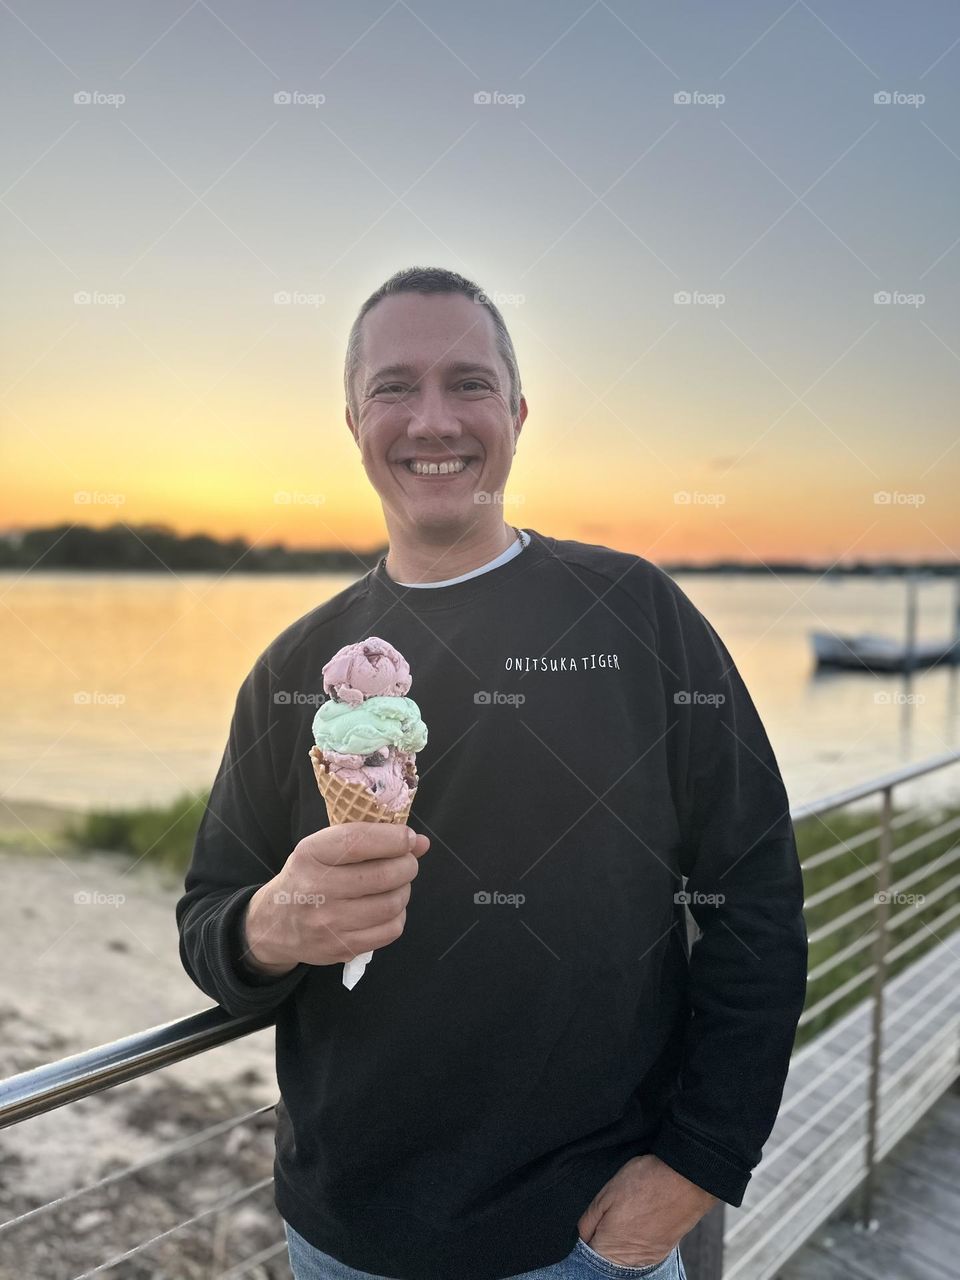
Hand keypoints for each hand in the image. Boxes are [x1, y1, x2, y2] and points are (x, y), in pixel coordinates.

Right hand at [242, 823, 430, 973]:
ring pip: (392, 903)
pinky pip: (390, 930)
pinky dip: (397, 916)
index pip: (359, 842)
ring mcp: (329, 923)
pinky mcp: (341, 949)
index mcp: (311, 855)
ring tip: (395, 885)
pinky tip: (386, 908)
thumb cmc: (307, 877)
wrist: (274, 924)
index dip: (393, 838)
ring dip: (404, 890)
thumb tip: (421, 843)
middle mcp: (317, 889)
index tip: (409, 838)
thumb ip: (369, 839)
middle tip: (406, 863)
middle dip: (407, 865)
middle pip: (384, 875)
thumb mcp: (324, 848)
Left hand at [577, 1154, 716, 1268]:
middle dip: (603, 1237)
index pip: (587, 1253)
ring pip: (624, 1255)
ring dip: (621, 1238)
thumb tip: (580, 1235)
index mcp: (609, 1248)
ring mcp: (648, 1258)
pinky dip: (637, 1237)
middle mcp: (629, 1261)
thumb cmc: (645, 1182)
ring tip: (628, 1212)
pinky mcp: (662, 1252)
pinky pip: (641, 1251)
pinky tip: (640, 1217)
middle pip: (606, 1256)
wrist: (686, 1179)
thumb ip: (588, 1220)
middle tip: (612, 1212)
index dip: (587, 1234)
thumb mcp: (605, 1194)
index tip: (593, 1220)